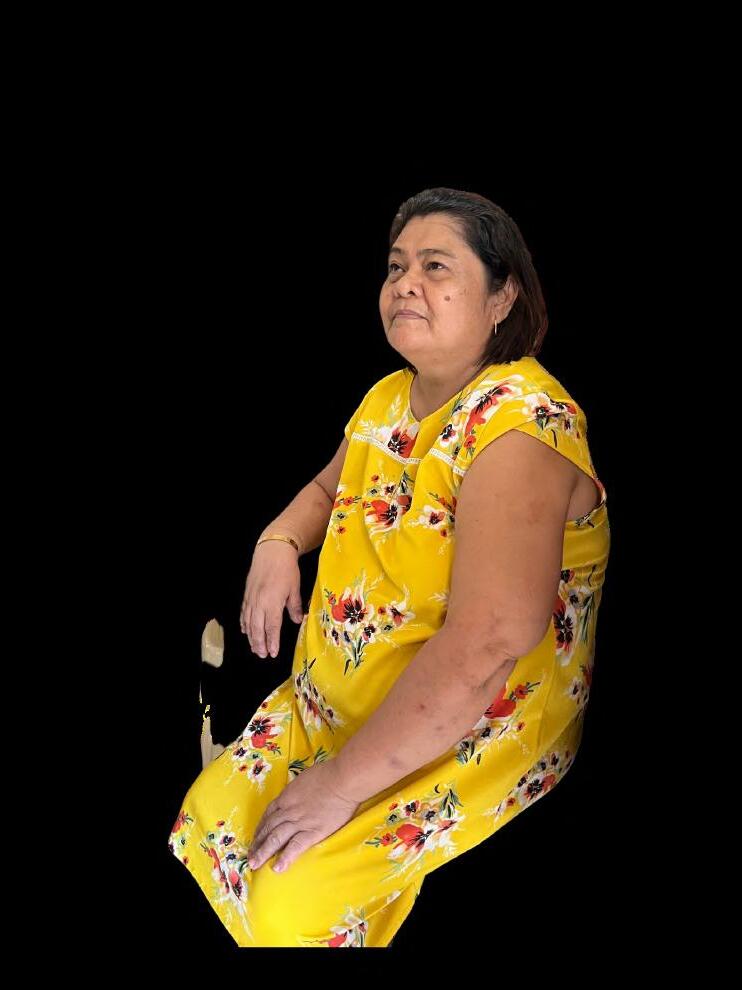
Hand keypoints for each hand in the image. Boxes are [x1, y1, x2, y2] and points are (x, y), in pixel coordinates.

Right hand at [240, 540, 304, 657]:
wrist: (272, 551)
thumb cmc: (286, 569)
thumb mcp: (295, 588)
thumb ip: (294, 606)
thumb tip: (297, 621)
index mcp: (272, 603)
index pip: (272, 627)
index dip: (272, 642)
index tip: (273, 653)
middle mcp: (259, 603)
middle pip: (257, 628)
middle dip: (259, 643)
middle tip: (262, 655)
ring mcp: (251, 599)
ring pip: (248, 622)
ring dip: (251, 637)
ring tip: (254, 648)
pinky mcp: (247, 594)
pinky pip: (243, 612)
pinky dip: (244, 623)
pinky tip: (245, 630)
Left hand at [247, 759, 359, 872]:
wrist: (342, 780)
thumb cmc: (328, 774)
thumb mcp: (304, 779)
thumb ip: (297, 790)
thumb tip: (296, 795)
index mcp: (286, 797)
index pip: (268, 815)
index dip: (260, 828)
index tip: (256, 838)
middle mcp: (289, 810)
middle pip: (268, 828)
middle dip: (257, 843)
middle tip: (250, 856)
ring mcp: (300, 822)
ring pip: (276, 838)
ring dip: (264, 852)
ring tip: (255, 865)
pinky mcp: (313, 831)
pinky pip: (295, 846)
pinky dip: (285, 857)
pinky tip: (277, 868)